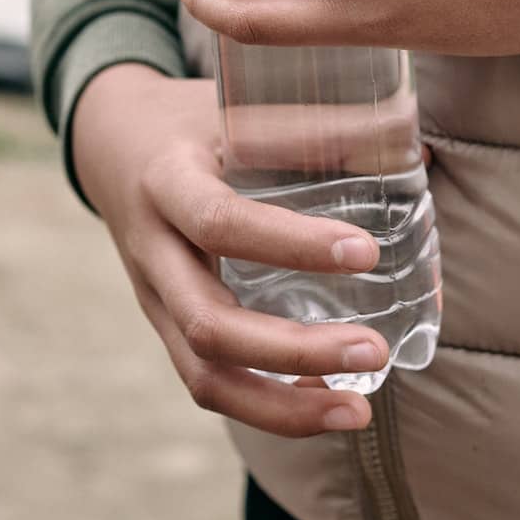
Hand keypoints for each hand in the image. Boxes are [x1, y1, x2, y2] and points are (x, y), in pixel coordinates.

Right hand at [72, 64, 387, 436]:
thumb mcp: (234, 108)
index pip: (221, 223)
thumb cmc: (191, 124)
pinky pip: (210, 382)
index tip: (365, 252)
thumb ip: (310, 128)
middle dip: (295, 351)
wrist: (111, 144)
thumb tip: (408, 146)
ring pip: (203, 377)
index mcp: (167, 183)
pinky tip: (326, 402)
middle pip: (208, 326)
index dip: (292, 244)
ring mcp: (154, 300)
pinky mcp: (168, 328)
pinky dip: (268, 405)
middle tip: (374, 351)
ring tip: (357, 411)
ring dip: (281, 407)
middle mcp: (153, 252)